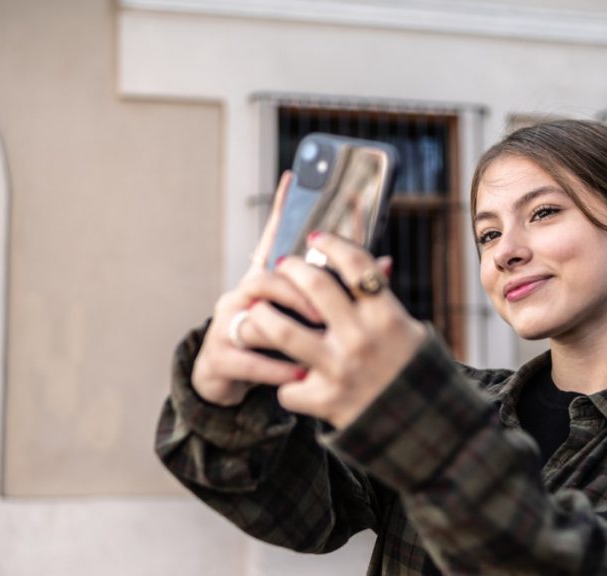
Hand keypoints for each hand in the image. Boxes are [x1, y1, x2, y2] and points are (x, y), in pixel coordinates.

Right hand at [190, 172, 319, 405]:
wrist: (226, 381)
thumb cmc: (275, 344)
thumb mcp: (307, 317)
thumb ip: (342, 291)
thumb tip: (388, 263)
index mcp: (264, 281)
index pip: (273, 238)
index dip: (282, 209)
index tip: (294, 178)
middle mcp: (241, 296)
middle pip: (267, 278)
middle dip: (299, 289)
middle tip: (328, 305)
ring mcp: (226, 325)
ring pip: (255, 316)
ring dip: (289, 326)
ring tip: (318, 334)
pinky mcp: (219, 357)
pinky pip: (248, 360)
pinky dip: (275, 369)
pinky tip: (298, 374)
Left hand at [246, 232, 426, 428]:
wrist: (424, 428)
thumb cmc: (414, 372)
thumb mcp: (411, 330)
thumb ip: (385, 302)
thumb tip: (378, 263)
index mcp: (386, 315)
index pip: (355, 264)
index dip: (332, 244)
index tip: (316, 238)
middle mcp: (361, 338)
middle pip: (313, 286)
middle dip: (292, 268)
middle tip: (283, 265)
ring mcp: (339, 369)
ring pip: (281, 331)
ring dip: (262, 315)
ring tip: (257, 309)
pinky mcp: (324, 400)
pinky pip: (287, 387)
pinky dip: (285, 384)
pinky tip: (289, 381)